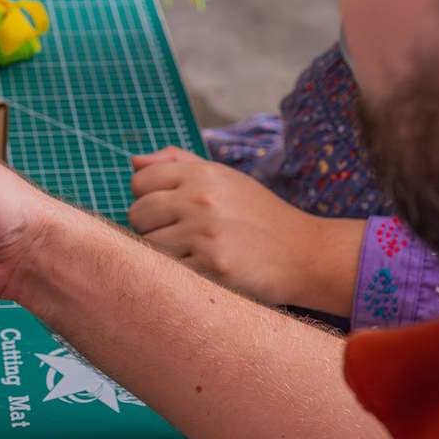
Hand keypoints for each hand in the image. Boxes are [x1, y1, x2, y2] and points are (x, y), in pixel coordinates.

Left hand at [128, 147, 364, 314]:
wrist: (305, 253)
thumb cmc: (258, 215)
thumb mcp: (224, 177)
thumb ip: (178, 163)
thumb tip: (134, 163)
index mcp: (201, 174)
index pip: (139, 181)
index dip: (147, 198)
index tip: (166, 211)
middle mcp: (200, 199)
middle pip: (137, 214)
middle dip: (150, 227)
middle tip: (179, 236)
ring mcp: (205, 234)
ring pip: (148, 246)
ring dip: (162, 254)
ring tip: (191, 254)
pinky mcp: (212, 268)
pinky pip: (168, 272)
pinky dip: (179, 275)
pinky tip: (203, 271)